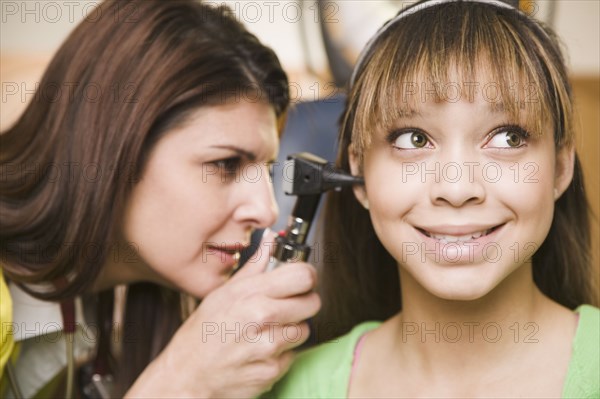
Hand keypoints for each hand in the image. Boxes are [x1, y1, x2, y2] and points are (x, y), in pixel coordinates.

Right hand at [125, 231, 320, 397]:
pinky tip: (261, 350)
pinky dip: (282, 353)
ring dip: (292, 329)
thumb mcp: (223, 292)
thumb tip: (270, 239)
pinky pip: (292, 355)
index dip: (306, 276)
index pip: (303, 275)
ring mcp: (269, 347)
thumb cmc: (203, 333)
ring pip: (305, 330)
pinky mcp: (272, 371)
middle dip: (303, 303)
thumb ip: (255, 266)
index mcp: (250, 293)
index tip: (302, 279)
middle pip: (312, 303)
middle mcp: (262, 318)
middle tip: (287, 306)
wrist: (188, 375)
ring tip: (267, 330)